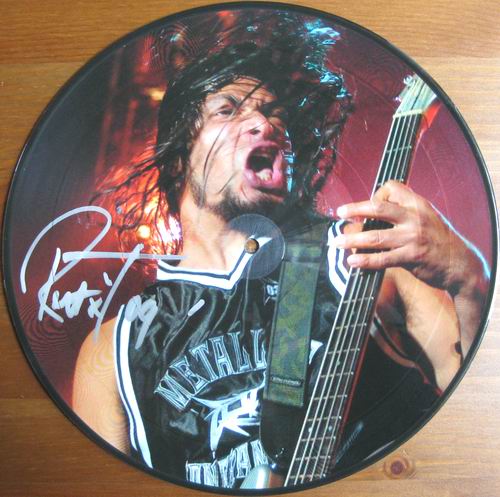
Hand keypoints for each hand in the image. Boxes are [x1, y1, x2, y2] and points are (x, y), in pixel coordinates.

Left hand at [333, 180, 479, 293]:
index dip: (376, 194)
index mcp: (418, 204)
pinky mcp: (411, 257)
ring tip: (337, 242)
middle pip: (378, 208)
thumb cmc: (437, 239)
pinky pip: (382, 259)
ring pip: (375, 236)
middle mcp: (414, 218)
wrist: (459, 263)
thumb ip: (403, 212)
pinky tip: (353, 262)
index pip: (392, 188)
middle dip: (355, 210)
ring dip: (352, 240)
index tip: (366, 205)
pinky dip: (365, 260)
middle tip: (340, 213)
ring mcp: (412, 238)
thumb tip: (370, 211)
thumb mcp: (425, 217)